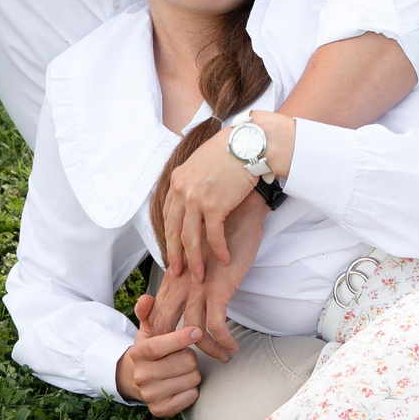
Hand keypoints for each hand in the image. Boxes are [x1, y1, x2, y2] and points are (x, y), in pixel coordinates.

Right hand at [116, 296, 205, 417]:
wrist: (137, 380)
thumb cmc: (149, 352)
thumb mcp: (146, 330)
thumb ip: (147, 312)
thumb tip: (146, 298)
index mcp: (138, 353)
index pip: (159, 346)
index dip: (180, 339)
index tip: (197, 332)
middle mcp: (142, 376)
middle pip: (184, 362)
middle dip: (190, 356)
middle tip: (182, 356)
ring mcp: (150, 395)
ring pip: (192, 378)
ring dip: (192, 372)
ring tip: (181, 369)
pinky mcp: (161, 410)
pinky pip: (192, 395)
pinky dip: (192, 389)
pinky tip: (181, 384)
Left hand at [158, 129, 257, 282]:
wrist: (250, 144)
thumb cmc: (232, 151)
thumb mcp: (203, 163)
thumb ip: (194, 181)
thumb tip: (195, 196)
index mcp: (177, 179)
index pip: (168, 215)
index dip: (170, 237)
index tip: (173, 251)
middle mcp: (182, 189)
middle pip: (173, 231)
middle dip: (175, 256)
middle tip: (178, 273)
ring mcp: (196, 198)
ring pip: (189, 239)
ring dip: (194, 261)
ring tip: (199, 276)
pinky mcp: (214, 205)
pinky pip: (213, 235)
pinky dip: (219, 250)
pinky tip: (224, 259)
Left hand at [174, 192, 269, 359]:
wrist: (240, 208)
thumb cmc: (224, 229)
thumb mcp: (202, 252)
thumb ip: (193, 269)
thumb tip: (194, 286)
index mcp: (174, 274)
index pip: (155, 311)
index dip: (158, 335)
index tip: (171, 351)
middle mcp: (180, 282)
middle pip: (164, 324)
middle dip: (174, 349)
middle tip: (189, 364)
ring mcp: (197, 285)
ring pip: (191, 331)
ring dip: (207, 350)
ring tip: (222, 358)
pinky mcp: (217, 286)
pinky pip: (215, 324)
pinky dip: (223, 340)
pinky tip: (233, 346)